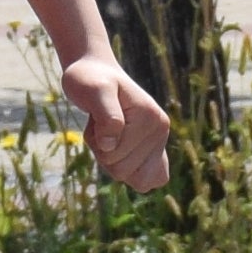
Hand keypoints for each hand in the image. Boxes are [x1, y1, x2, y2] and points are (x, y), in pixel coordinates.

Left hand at [59, 50, 174, 191]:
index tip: (98, 118)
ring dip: (107, 157)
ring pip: (127, 177)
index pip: (114, 157)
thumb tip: (111, 145)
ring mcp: (159, 140)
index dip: (97, 144)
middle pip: (121, 172)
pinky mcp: (154, 148)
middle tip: (100, 123)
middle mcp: (161, 130)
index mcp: (151, 117)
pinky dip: (130, 172)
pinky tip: (123, 151)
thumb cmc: (91, 79)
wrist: (96, 72)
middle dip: (102, 151)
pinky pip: (149, 181)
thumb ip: (107, 117)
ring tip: (106, 130)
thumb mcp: (94, 91)